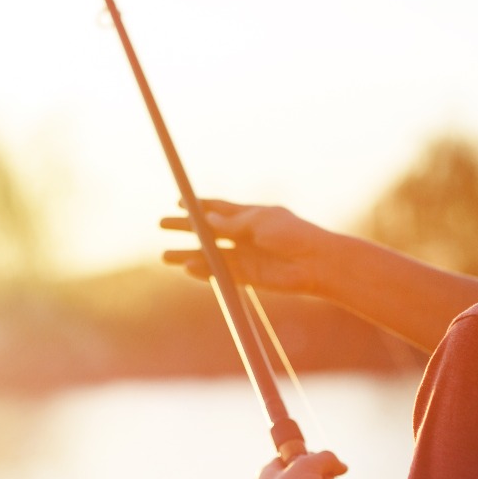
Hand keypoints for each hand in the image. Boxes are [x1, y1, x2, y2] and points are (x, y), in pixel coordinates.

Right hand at [159, 200, 340, 297]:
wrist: (315, 263)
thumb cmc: (293, 235)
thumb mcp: (259, 222)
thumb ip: (231, 223)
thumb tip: (205, 219)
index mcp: (251, 216)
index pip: (218, 208)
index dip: (198, 206)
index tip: (178, 202)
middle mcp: (245, 235)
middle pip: (208, 231)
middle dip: (185, 228)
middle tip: (161, 225)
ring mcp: (245, 256)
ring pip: (210, 255)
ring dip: (187, 254)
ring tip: (164, 256)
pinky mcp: (248, 276)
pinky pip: (220, 274)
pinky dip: (203, 272)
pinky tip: (187, 269)